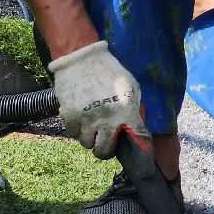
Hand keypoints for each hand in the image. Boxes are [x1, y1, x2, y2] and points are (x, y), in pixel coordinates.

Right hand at [48, 41, 146, 159]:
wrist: (80, 57)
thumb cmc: (108, 70)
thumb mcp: (129, 85)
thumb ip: (134, 107)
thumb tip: (135, 125)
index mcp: (126, 111)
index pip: (139, 138)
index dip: (142, 150)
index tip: (141, 157)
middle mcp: (107, 119)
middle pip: (104, 151)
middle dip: (104, 150)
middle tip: (103, 142)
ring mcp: (87, 119)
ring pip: (86, 143)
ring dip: (88, 136)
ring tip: (89, 124)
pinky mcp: (70, 116)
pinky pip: (72, 132)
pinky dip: (75, 127)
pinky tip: (79, 116)